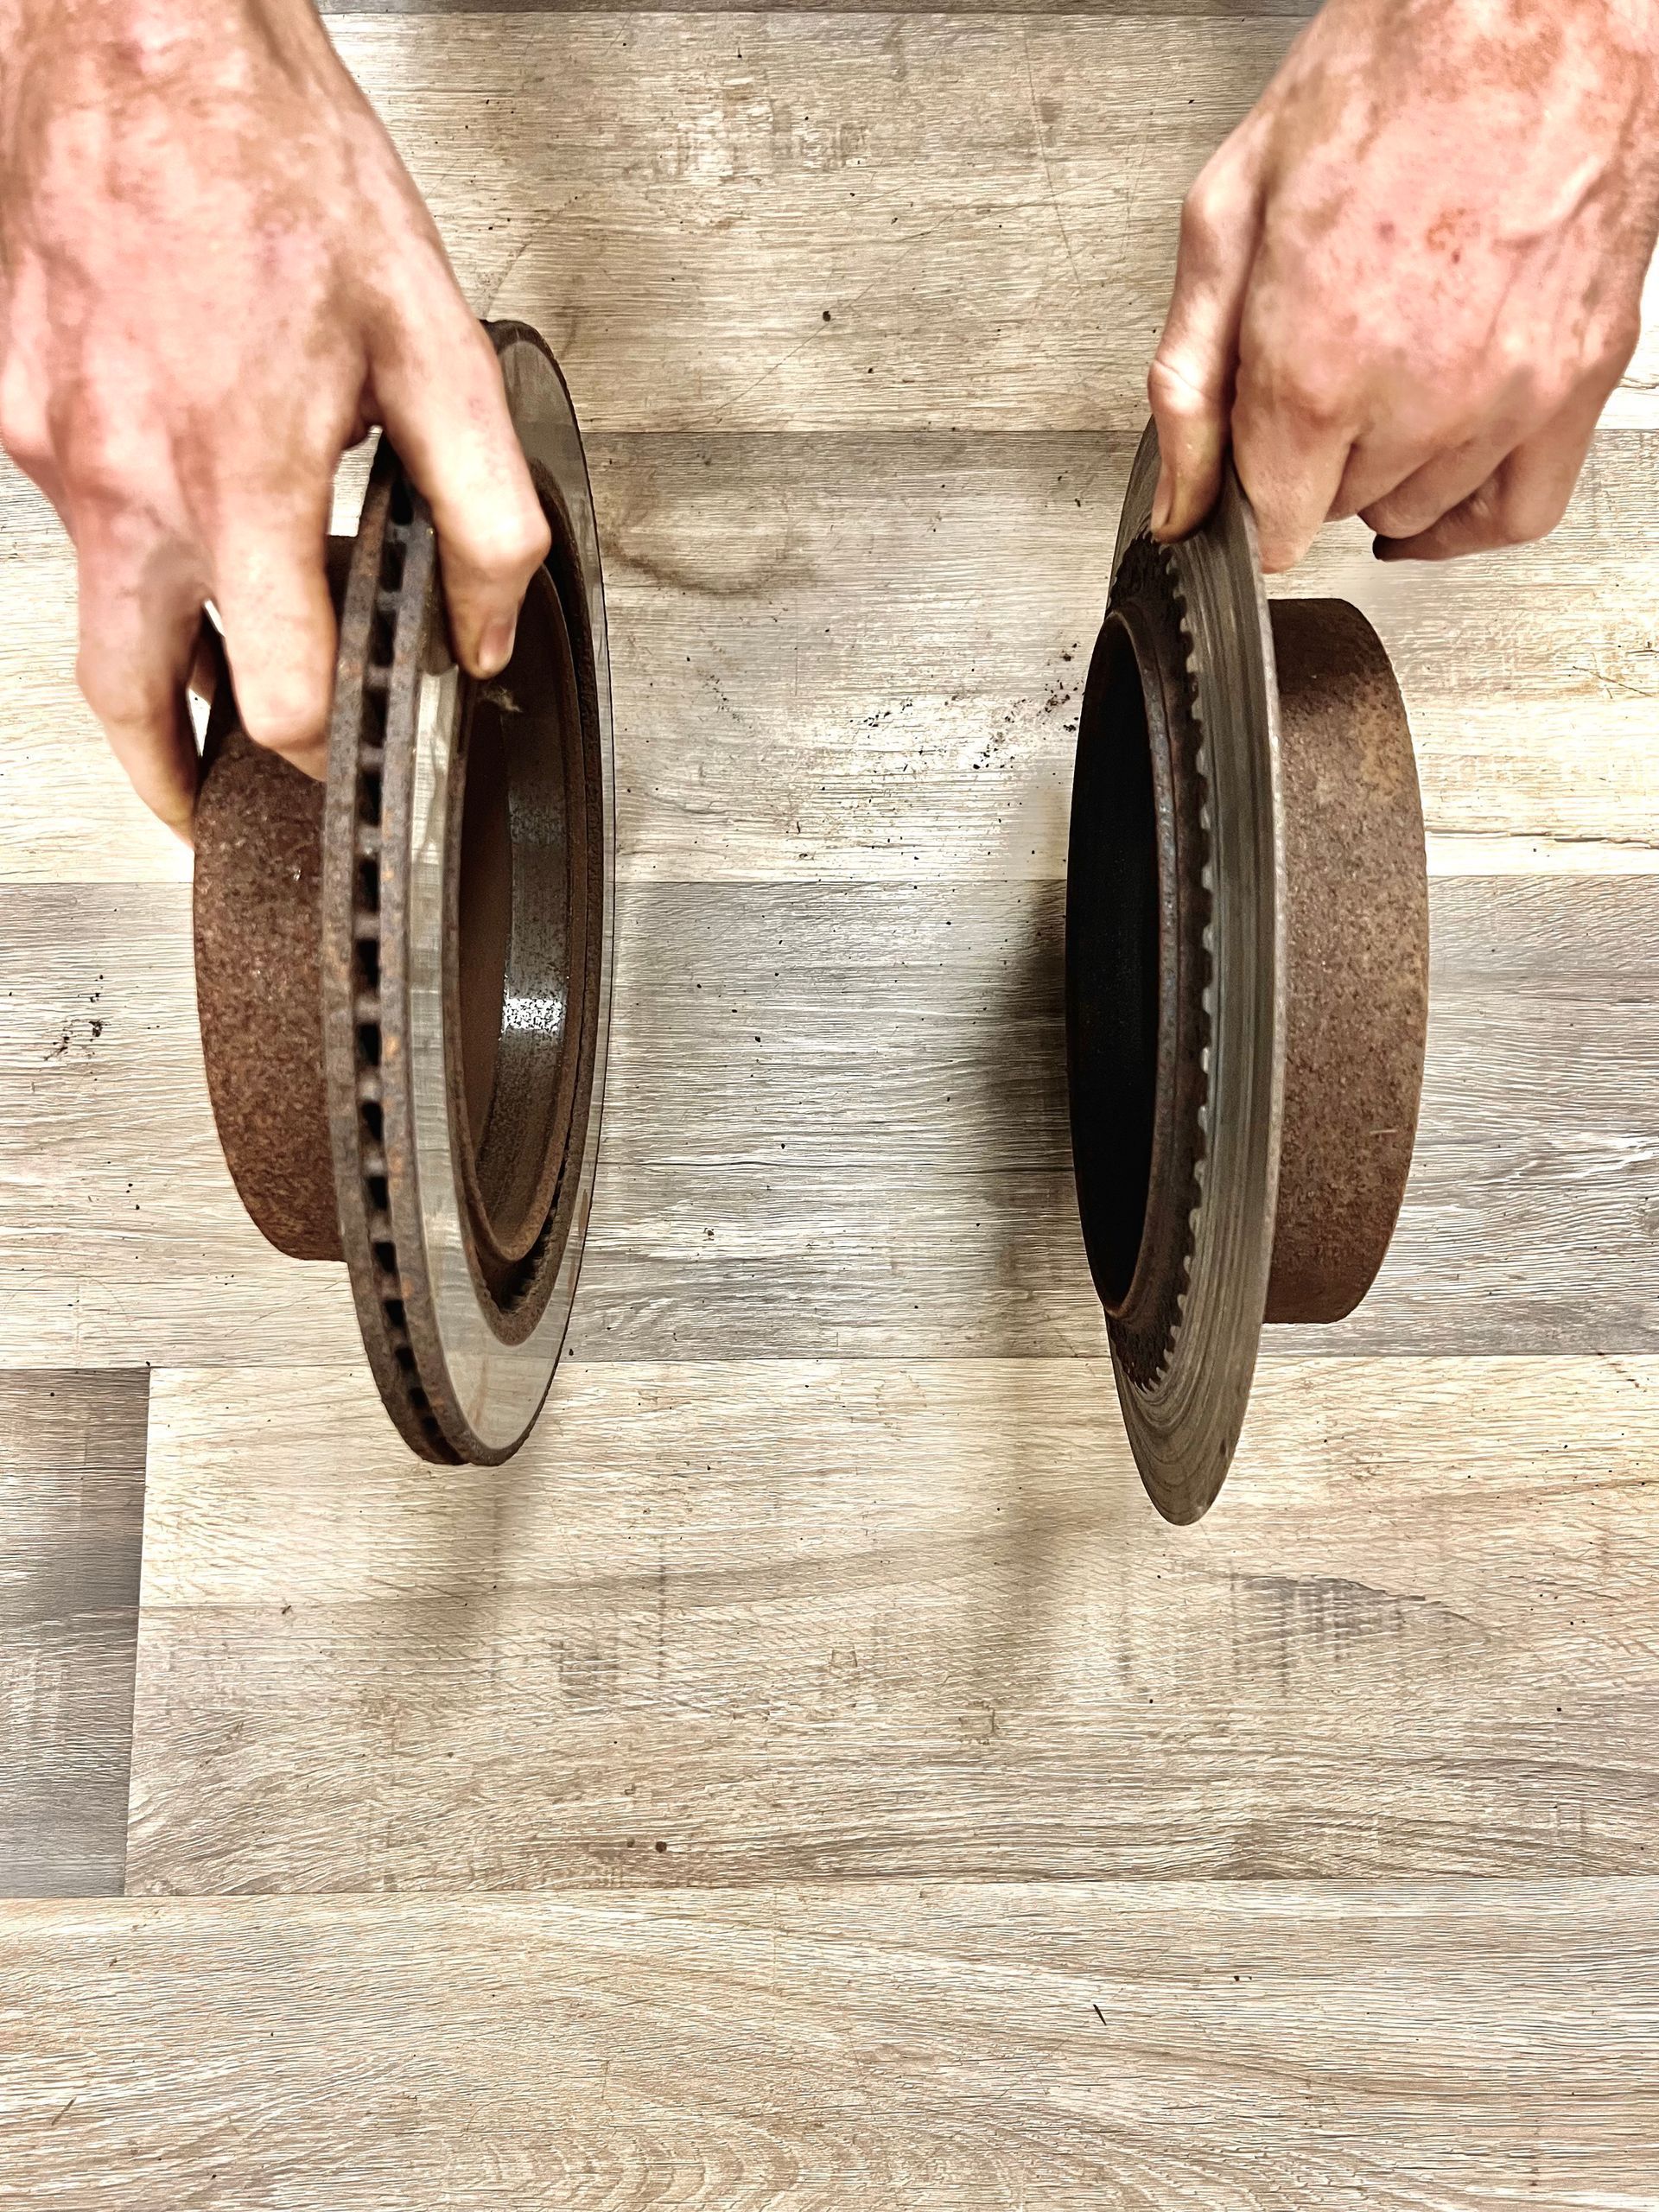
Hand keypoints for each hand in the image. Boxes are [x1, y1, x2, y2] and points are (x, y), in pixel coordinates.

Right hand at [0, 0, 549, 836]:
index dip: (323, 751)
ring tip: (214, 668)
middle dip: (179, 773)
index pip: (281, 701)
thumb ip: (483, 509)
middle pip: (130, 700)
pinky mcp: (9, 400)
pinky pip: (66, 510)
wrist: (137, 34)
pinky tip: (178, 500)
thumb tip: (487, 626)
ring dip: (154, 653)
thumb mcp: (434, 337)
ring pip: (92, 605)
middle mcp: (125, 475)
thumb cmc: (274, 157)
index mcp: (241, 473)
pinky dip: (125, 536)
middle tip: (215, 796)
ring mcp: (49, 442)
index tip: (344, 749)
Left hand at [1148, 0, 1658, 570]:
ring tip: (1377, 382)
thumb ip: (1191, 376)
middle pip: (1336, 509)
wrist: (1539, 4)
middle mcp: (1419, 398)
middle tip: (1316, 370)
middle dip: (1310, 459)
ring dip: (1385, 471)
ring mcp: (1508, 398)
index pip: (1269, 523)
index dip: (1246, 491)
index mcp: (1319, 363)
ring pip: (1417, 509)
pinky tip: (1433, 496)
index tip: (1248, 454)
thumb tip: (1180, 496)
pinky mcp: (1578, 381)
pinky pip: (1520, 510)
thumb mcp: (1230, 212)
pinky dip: (1468, 519)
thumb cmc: (1395, 72)